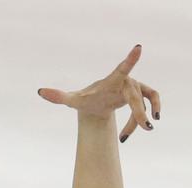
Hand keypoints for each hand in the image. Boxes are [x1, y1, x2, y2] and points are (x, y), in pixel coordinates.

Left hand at [37, 43, 160, 142]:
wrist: (96, 103)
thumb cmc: (86, 100)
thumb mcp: (72, 101)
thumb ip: (58, 96)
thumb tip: (40, 92)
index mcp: (111, 81)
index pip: (121, 70)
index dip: (129, 60)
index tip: (138, 47)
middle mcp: (125, 81)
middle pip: (135, 98)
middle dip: (138, 114)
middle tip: (147, 128)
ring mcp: (134, 86)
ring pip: (141, 104)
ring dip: (137, 121)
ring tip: (131, 135)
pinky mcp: (141, 93)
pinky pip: (151, 101)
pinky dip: (152, 111)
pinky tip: (147, 126)